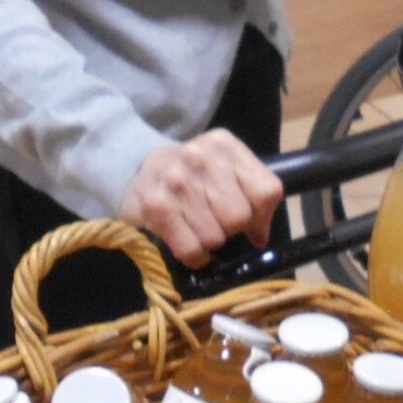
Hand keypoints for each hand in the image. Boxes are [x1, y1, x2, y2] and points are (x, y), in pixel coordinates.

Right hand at [118, 132, 284, 267]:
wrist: (136, 168)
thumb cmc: (190, 173)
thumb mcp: (224, 169)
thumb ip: (252, 194)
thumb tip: (261, 236)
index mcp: (225, 146)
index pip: (266, 191)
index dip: (262, 216)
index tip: (250, 221)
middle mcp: (201, 157)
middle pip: (240, 217)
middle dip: (231, 228)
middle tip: (215, 221)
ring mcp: (176, 181)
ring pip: (216, 237)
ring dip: (209, 241)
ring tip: (196, 227)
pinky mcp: (156, 206)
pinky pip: (191, 249)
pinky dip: (194, 256)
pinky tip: (189, 244)